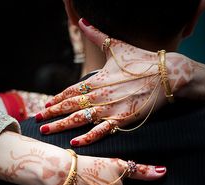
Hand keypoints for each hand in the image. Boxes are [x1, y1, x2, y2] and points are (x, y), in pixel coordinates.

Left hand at [35, 20, 192, 145]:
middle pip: (69, 105)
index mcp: (97, 78)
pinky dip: (87, 137)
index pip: (71, 90)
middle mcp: (99, 94)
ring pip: (79, 118)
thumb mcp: (117, 46)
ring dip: (61, 125)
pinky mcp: (122, 119)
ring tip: (46, 131)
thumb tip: (83, 21)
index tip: (46, 104)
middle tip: (38, 119)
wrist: (166, 74)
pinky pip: (101, 131)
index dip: (57, 98)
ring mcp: (109, 108)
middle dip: (52, 113)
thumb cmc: (142, 60)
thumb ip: (97, 35)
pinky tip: (74, 142)